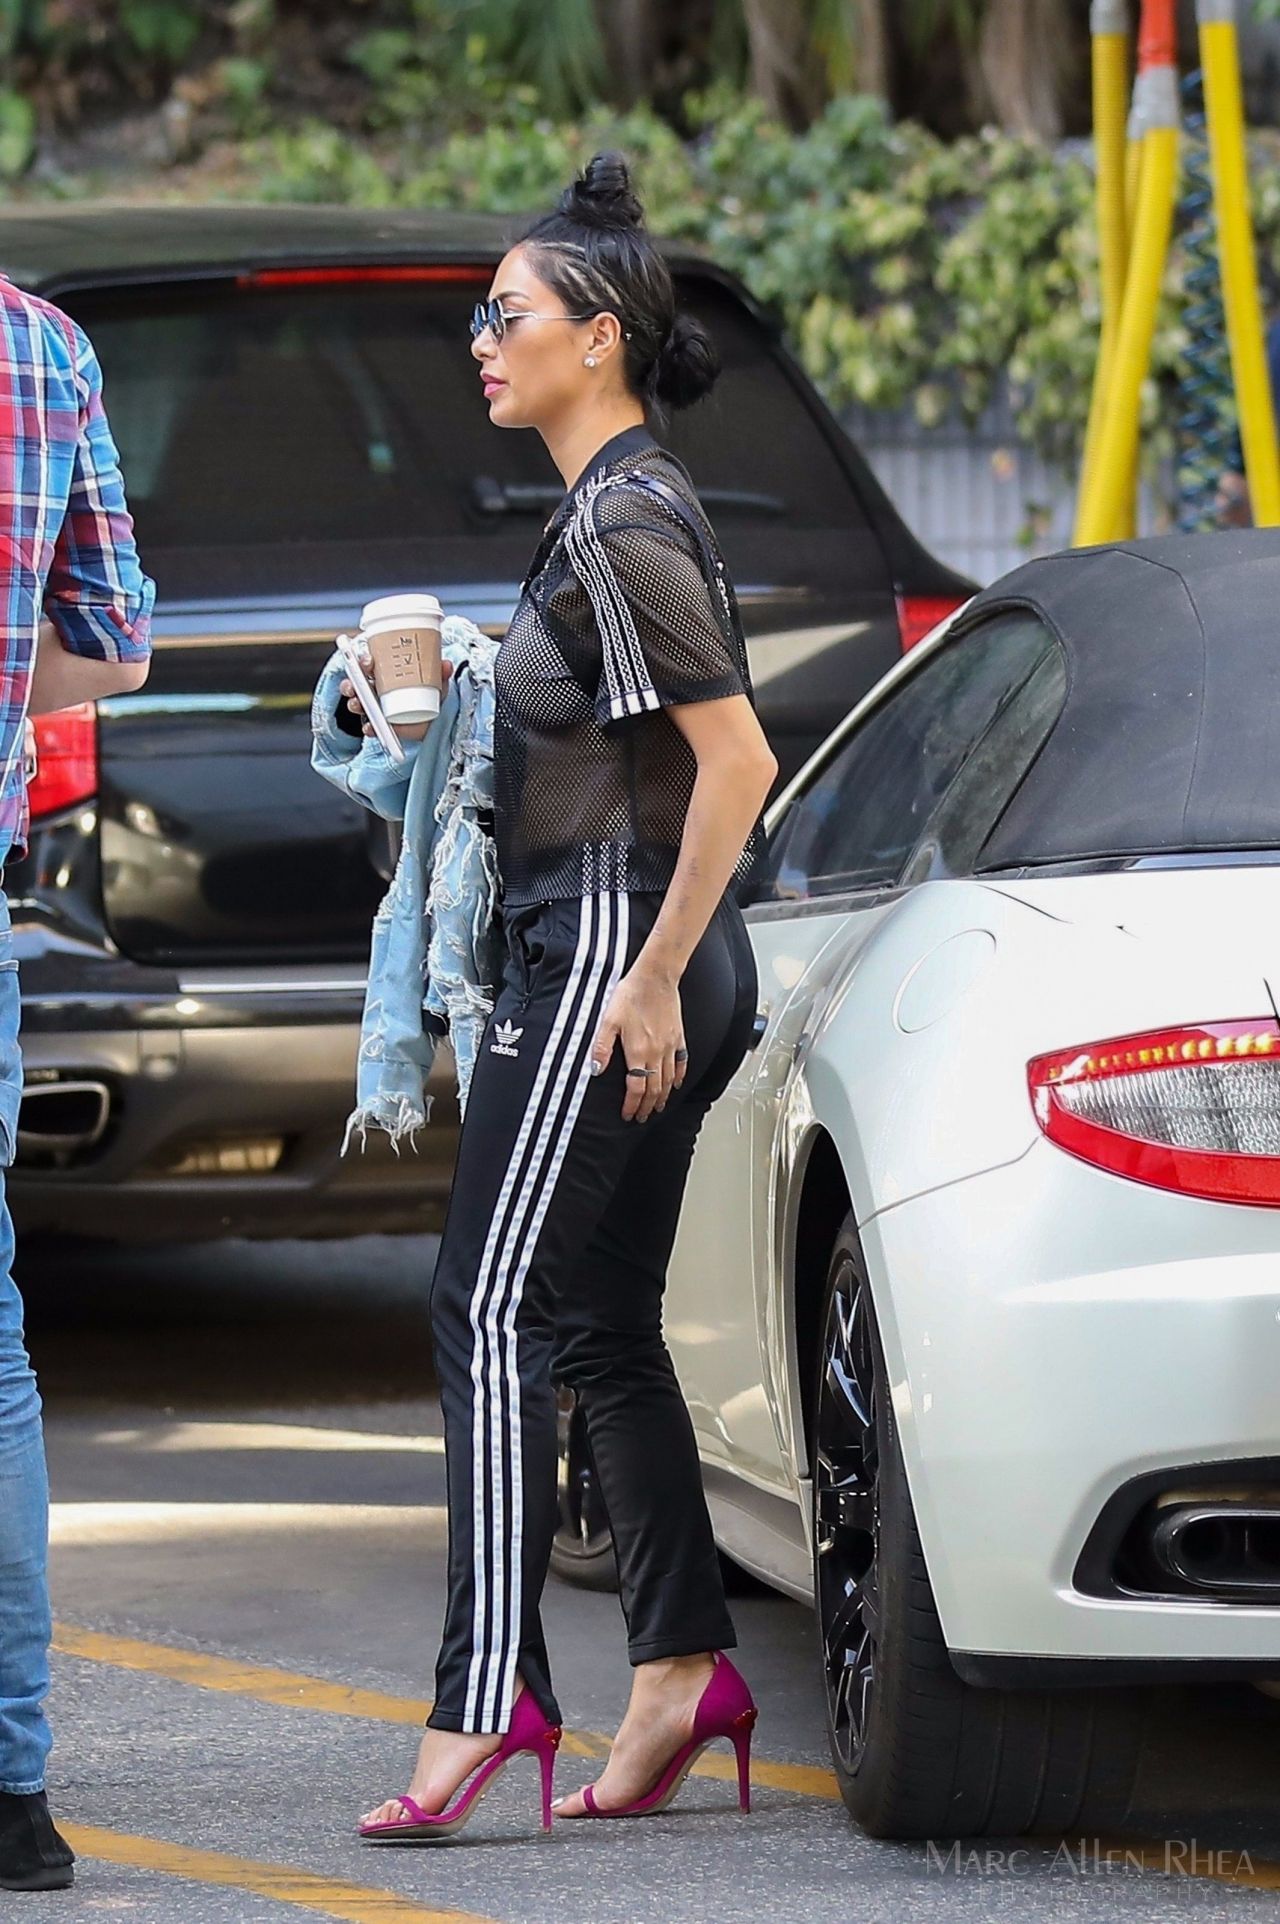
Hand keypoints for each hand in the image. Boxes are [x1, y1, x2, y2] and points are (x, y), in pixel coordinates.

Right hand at [340, 659, 452, 739]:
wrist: (433, 720)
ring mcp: (376, 706)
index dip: (363, 660)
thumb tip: (446, 665)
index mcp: (385, 673)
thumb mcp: (436, 682)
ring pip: (357, 702)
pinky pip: (369, 726)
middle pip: (356, 682)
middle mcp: (376, 688)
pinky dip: (368, 727)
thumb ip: (440, 673)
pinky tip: (370, 727)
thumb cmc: (429, 695)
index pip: (368, 663)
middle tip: (355, 685)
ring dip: (353, 703)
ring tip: (357, 704)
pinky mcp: (380, 724)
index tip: (368, 661)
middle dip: (351, 682)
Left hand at [589, 960, 686, 1120]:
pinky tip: (676, 1084)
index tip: (629, 1115)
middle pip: (653, 1089)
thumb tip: (595, 1070)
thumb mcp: (608, 1020)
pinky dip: (679, 1077)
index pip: (636, 1088)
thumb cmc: (632, 995)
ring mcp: (670, 1046)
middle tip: (642, 1117)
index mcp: (638, 1052)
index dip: (632, 1105)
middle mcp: (657, 1053)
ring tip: (657, 1107)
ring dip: (662, 1097)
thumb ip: (602, 1047)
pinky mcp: (678, 1037)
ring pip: (668, 1080)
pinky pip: (681, 1063)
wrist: (656, 977)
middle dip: (647, 1106)